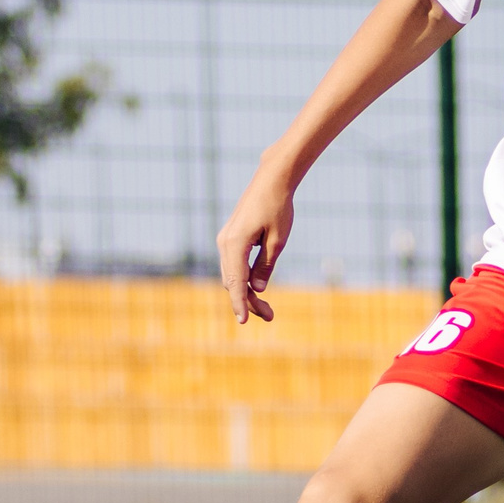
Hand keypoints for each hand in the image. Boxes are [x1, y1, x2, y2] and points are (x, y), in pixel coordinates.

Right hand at [217, 161, 296, 322]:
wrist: (272, 180)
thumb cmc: (278, 207)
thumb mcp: (278, 241)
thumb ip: (266, 266)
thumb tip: (257, 289)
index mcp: (235, 243)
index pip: (235, 281)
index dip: (240, 303)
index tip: (244, 322)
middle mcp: (224, 243)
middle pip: (232, 281)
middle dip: (248, 301)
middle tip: (270, 316)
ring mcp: (225, 240)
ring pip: (231, 275)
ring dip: (246, 292)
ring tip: (267, 308)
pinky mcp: (231, 238)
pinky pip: (234, 265)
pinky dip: (244, 279)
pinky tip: (257, 288)